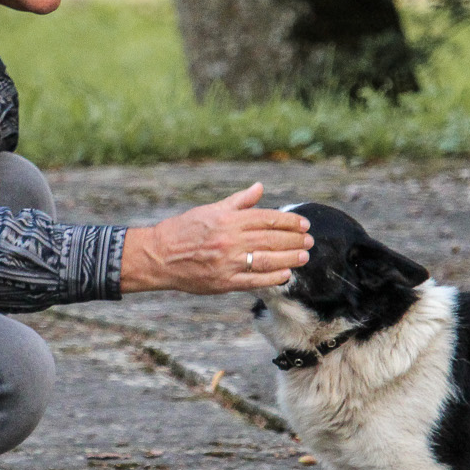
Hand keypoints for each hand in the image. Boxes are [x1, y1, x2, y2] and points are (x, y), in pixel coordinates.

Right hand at [118, 183, 311, 294]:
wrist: (159, 255)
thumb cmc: (184, 229)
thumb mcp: (211, 209)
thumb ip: (239, 202)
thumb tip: (260, 187)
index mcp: (228, 220)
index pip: (267, 219)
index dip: (289, 222)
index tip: (303, 224)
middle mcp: (230, 240)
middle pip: (271, 240)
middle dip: (294, 240)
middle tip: (309, 240)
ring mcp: (228, 262)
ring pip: (267, 260)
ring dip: (289, 258)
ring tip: (303, 257)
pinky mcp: (224, 282)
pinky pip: (254, 281)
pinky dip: (272, 278)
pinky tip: (285, 275)